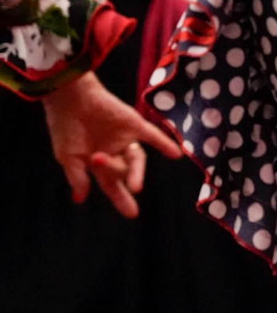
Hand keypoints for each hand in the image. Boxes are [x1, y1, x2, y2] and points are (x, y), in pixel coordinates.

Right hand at [41, 72, 182, 218]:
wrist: (70, 99)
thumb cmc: (66, 127)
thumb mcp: (68, 157)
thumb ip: (77, 177)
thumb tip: (80, 199)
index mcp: (99, 162)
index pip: (112, 184)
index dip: (121, 198)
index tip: (132, 214)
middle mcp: (116, 151)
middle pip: (126, 172)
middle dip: (129, 184)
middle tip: (132, 199)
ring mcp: (126, 138)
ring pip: (137, 158)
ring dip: (137, 172)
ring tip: (136, 187)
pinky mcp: (134, 124)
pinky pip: (152, 135)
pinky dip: (164, 144)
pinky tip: (176, 154)